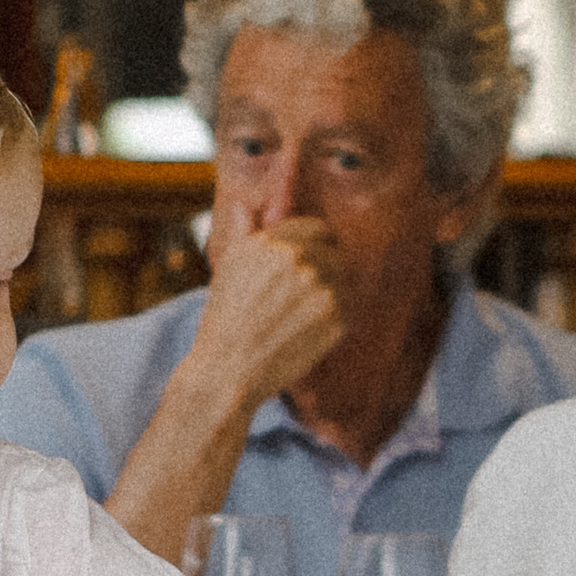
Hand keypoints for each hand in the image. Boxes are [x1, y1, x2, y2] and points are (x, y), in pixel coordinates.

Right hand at [184, 204, 344, 415]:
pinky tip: (313, 331)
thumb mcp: (227, 267)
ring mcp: (321, 288)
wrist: (228, 370)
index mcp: (273, 242)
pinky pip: (351, 307)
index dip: (317, 245)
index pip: (318, 229)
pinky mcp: (337, 318)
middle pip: (337, 253)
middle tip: (309, 296)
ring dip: (335, 293)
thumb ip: (242, 231)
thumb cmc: (224, 320)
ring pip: (347, 279)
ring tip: (308, 315)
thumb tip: (243, 205)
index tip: (313, 261)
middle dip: (327, 270)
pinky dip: (339, 317)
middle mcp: (299, 260)